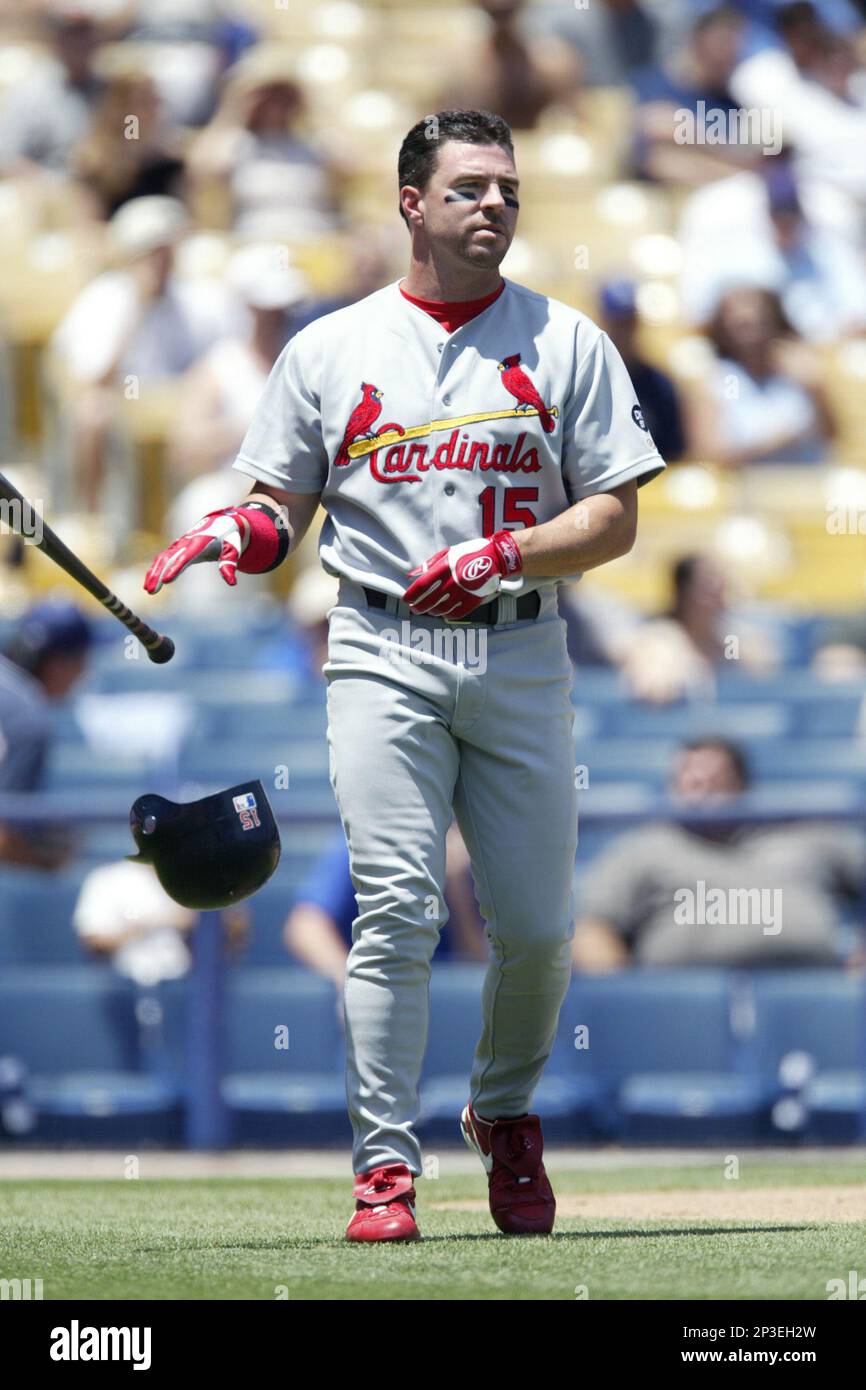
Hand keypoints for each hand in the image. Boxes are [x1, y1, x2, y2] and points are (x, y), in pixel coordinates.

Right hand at [144, 508, 247, 593]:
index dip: (175, 568)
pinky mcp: (177, 547)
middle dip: (158, 574)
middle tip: (151, 590)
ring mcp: (180, 544)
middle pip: (168, 558)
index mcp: (200, 542)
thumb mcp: (233, 550)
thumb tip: (231, 582)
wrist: (222, 523)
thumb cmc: (229, 538)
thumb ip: (230, 564)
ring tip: (147, 590)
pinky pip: (163, 558)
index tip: (166, 581)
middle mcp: (186, 542)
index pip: (185, 557)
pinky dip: (155, 569)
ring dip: (153, 573)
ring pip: (162, 558)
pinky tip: (150, 582)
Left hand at [402, 530, 521, 619]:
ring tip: (429, 610)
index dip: (411, 595)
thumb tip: (412, 575)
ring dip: (432, 611)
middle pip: (430, 601)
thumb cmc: (469, 553)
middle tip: (414, 609)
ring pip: (442, 609)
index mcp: (445, 567)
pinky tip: (444, 613)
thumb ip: (429, 564)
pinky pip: (457, 613)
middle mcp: (453, 581)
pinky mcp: (474, 599)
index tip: (406, 599)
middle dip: (419, 607)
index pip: (422, 585)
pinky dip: (448, 615)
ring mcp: (464, 591)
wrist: (495, 557)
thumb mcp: (448, 553)